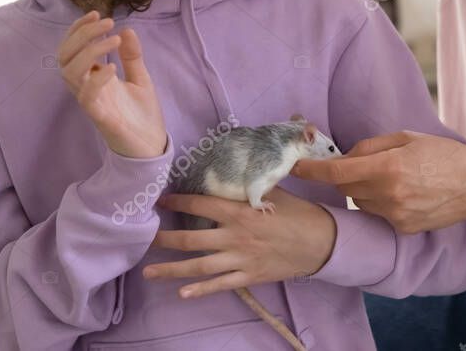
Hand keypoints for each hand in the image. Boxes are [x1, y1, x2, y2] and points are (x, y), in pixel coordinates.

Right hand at [58, 10, 166, 158]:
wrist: (152, 146)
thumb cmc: (142, 115)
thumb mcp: (140, 79)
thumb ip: (132, 56)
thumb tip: (127, 29)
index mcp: (93, 77)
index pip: (72, 49)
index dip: (78, 30)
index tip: (95, 13)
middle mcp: (87, 87)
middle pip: (65, 57)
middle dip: (81, 35)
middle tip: (106, 22)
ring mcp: (92, 102)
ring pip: (70, 73)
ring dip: (89, 51)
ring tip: (113, 39)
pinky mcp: (100, 117)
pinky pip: (87, 97)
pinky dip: (97, 78)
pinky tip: (112, 67)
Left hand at [144, 188, 335, 298]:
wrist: (321, 242)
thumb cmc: (298, 213)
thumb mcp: (275, 191)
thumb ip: (251, 186)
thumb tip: (236, 171)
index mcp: (240, 212)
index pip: (201, 205)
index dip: (178, 202)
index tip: (161, 201)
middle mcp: (235, 236)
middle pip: (192, 240)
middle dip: (165, 240)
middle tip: (144, 240)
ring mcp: (240, 259)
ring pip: (199, 266)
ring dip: (171, 270)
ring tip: (148, 272)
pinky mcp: (249, 276)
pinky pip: (220, 285)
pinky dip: (200, 290)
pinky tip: (181, 293)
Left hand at [291, 131, 465, 232]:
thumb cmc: (443, 155)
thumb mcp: (406, 137)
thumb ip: (370, 146)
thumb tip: (345, 156)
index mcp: (388, 166)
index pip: (337, 172)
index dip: (312, 170)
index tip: (296, 167)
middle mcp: (388, 194)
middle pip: (347, 187)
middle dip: (348, 175)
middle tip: (368, 164)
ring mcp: (395, 215)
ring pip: (361, 202)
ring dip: (365, 189)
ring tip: (394, 178)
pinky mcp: (403, 228)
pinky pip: (378, 214)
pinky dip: (381, 203)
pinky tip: (405, 193)